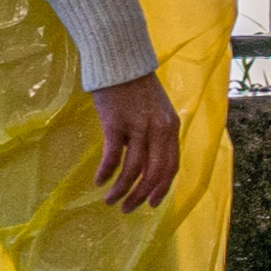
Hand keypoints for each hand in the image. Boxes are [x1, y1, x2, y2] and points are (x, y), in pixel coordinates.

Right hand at [92, 68, 182, 211]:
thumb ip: (158, 133)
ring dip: (121, 190)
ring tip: (110, 201)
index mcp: (171, 127)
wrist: (119, 62)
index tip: (152, 203)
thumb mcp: (157, 110)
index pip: (171, 166)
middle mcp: (158, 130)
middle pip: (153, 173)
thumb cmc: (136, 86)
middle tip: (127, 209)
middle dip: (140, 196)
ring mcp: (137, 127)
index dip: (162, 188)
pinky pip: (112, 157)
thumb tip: (150, 162)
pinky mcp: (115, 124)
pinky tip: (98, 181)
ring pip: (133, 170)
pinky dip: (106, 173)